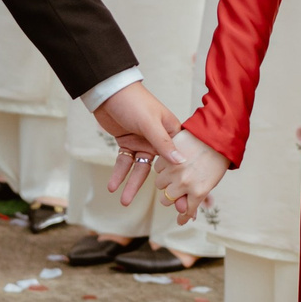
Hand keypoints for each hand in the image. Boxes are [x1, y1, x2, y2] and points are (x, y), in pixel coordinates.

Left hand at [91, 80, 182, 205]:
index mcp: (171, 133)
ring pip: (140, 170)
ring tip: (125, 201)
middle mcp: (159, 140)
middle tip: (169, 210)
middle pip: (164, 170)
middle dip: (165, 190)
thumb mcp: (149, 122)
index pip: (183, 160)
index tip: (193, 198)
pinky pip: (125, 163)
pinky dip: (119, 175)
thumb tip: (180, 162)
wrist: (108, 91)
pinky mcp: (127, 143)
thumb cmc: (134, 101)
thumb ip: (163, 143)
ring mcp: (143, 143)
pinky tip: (113, 187)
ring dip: (132, 185)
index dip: (188, 179)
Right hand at [155, 130, 229, 225]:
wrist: (215, 135)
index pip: (186, 212)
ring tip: (176, 172)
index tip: (181, 220)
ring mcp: (174, 170)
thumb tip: (187, 214)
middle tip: (177, 188)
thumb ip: (197, 197)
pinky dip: (163, 167)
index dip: (183, 218)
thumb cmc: (216, 159)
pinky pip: (158, 168)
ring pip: (160, 184)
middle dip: (171, 196)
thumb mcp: (210, 182)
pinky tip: (172, 162)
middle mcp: (184, 183)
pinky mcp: (167, 157)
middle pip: (166, 199)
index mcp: (198, 191)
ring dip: (166, 181)